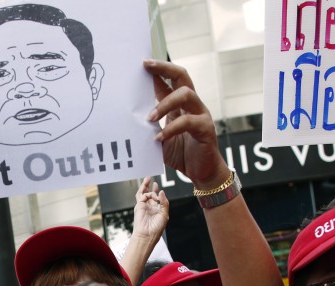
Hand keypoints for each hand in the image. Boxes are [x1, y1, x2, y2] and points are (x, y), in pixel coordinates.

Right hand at [133, 176, 169, 241]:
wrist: (147, 234)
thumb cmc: (156, 228)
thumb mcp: (164, 214)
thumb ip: (164, 202)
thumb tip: (161, 192)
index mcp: (156, 211)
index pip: (156, 199)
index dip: (158, 193)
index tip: (159, 188)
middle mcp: (149, 208)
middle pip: (149, 195)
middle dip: (150, 187)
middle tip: (151, 180)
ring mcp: (143, 206)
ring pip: (143, 193)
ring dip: (145, 186)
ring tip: (148, 179)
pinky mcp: (139, 205)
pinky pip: (143, 196)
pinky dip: (149, 193)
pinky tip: (154, 196)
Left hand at [144, 60, 229, 188]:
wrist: (202, 172)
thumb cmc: (181, 154)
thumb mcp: (159, 139)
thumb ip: (149, 128)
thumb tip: (128, 120)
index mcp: (180, 105)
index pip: (169, 80)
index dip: (157, 70)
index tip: (142, 63)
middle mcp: (192, 105)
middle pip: (182, 76)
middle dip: (164, 68)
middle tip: (147, 67)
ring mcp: (201, 115)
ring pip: (186, 95)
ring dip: (165, 103)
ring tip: (150, 117)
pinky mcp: (206, 129)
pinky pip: (188, 122)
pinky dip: (171, 129)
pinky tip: (159, 138)